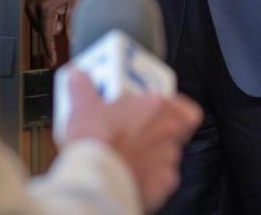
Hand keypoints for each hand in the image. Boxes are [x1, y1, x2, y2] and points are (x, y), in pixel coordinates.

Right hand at [23, 0, 82, 65]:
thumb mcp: (74, 1)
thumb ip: (72, 22)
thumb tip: (75, 39)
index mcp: (45, 9)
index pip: (48, 35)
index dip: (50, 50)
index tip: (52, 62)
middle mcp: (33, 9)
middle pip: (45, 31)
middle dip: (56, 26)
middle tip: (64, 9)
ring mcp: (27, 6)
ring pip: (41, 25)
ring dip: (50, 21)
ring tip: (57, 3)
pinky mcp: (26, 4)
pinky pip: (36, 18)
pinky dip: (45, 16)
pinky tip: (51, 2)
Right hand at [64, 70, 202, 211]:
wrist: (94, 181)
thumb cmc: (96, 143)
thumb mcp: (82, 106)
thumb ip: (82, 86)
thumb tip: (77, 76)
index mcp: (157, 107)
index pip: (183, 106)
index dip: (174, 108)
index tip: (157, 107)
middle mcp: (168, 132)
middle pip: (179, 129)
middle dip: (162, 129)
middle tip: (143, 129)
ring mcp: (167, 159)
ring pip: (169, 153)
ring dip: (154, 152)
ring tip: (132, 152)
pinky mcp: (161, 185)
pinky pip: (161, 178)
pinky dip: (150, 176)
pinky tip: (133, 172)